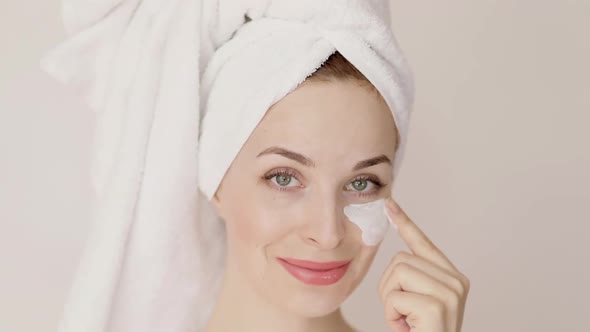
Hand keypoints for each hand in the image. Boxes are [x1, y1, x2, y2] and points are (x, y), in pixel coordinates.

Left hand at [378, 195, 469, 331]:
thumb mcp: (416, 303)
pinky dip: (391, 315)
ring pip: (396, 273)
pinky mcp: (437, 306)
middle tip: (403, 314)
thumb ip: (412, 277)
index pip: (424, 243)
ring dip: (390, 302)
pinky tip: (408, 329)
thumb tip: (395, 253)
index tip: (389, 204)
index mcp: (452, 278)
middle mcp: (456, 282)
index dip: (405, 223)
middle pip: (400, 260)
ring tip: (407, 321)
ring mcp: (450, 293)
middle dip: (389, 287)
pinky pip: (394, 296)